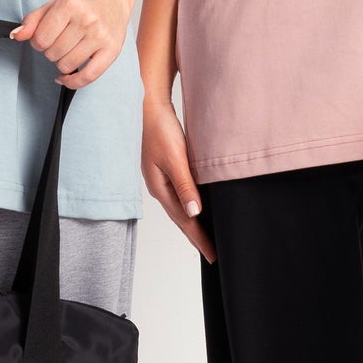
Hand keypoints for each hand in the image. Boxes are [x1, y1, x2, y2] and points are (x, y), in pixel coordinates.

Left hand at [14, 0, 132, 89]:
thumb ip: (32, 21)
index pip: (41, 39)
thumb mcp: (53, 5)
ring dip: (62, 63)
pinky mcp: (112, 50)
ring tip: (68, 51)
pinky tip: (66, 76)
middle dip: (50, 51)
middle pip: (53, 53)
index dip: (37, 42)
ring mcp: (100, 36)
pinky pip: (88, 76)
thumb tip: (16, 35)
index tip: (44, 38)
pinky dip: (73, 82)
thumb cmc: (80, 3)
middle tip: (59, 42)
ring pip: (67, 65)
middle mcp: (87, 20)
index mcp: (69, 5)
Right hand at [142, 87, 214, 261]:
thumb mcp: (175, 158)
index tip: (213, 256)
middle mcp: (160, 187)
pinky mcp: (165, 170)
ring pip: (180, 208)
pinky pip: (180, 195)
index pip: (184, 221)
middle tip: (211, 254)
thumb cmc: (160, 129)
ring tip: (205, 238)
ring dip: (193, 224)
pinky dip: (190, 207)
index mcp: (161, 188)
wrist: (149, 106)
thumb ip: (185, 185)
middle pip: (181, 219)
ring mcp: (161, 179)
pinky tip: (196, 208)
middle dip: (196, 237)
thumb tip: (194, 213)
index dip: (199, 239)